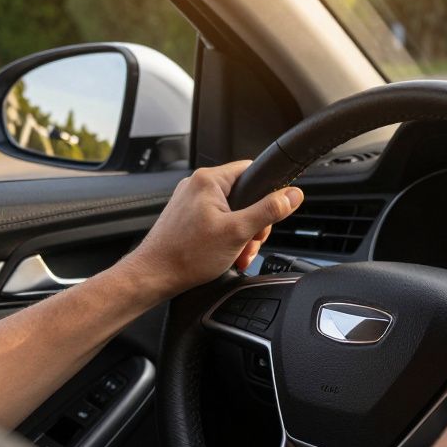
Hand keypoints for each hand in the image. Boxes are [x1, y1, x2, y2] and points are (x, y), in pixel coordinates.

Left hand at [120, 161, 303, 298]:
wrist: (154, 276)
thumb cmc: (186, 255)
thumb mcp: (238, 232)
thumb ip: (269, 211)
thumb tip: (292, 195)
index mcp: (209, 180)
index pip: (251, 170)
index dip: (267, 192)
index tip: (270, 214)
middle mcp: (197, 185)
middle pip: (244, 195)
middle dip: (253, 223)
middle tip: (250, 243)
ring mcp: (190, 202)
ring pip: (232, 211)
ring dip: (241, 235)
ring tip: (237, 254)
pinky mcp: (186, 217)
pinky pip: (217, 221)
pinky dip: (226, 238)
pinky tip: (226, 255)